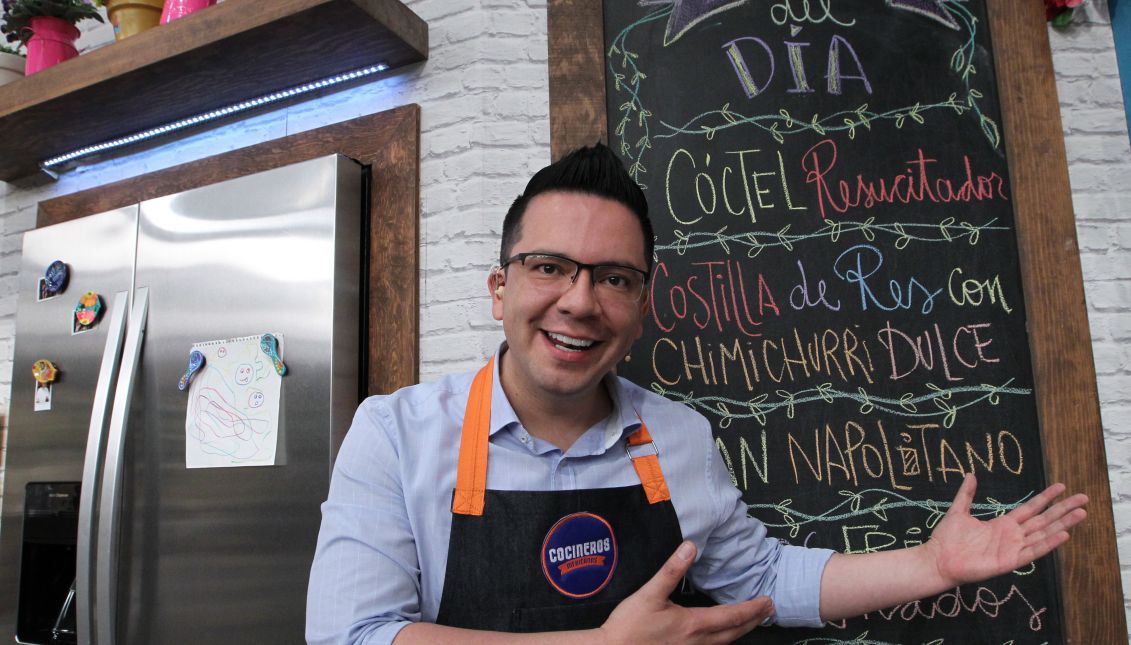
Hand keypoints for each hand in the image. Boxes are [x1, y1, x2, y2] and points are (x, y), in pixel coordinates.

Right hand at [598, 541, 773, 644]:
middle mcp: (697, 642)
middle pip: (734, 633)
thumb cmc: (629, 625)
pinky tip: (720, 636)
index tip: (768, 601)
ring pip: (724, 643)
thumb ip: (671, 570)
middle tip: (768, 610)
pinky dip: (724, 640)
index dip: (752, 609)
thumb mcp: (649, 593)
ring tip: (751, 621)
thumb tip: (690, 546)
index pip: (731, 616)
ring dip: (741, 631)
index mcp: (693, 624)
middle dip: (753, 621)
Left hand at [926, 474, 1087, 585]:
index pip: (1031, 509)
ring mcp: (1013, 549)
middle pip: (1044, 520)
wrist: (938, 559)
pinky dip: (1049, 543)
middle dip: (1063, 509)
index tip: (1061, 486)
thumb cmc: (948, 539)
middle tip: (1083, 498)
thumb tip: (971, 474)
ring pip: (1044, 534)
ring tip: (1081, 514)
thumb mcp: (959, 511)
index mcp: (1003, 525)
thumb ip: (967, 494)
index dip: (1046, 498)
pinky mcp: (1010, 561)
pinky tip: (1064, 534)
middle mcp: (1013, 536)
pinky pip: (1033, 551)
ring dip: (1063, 524)